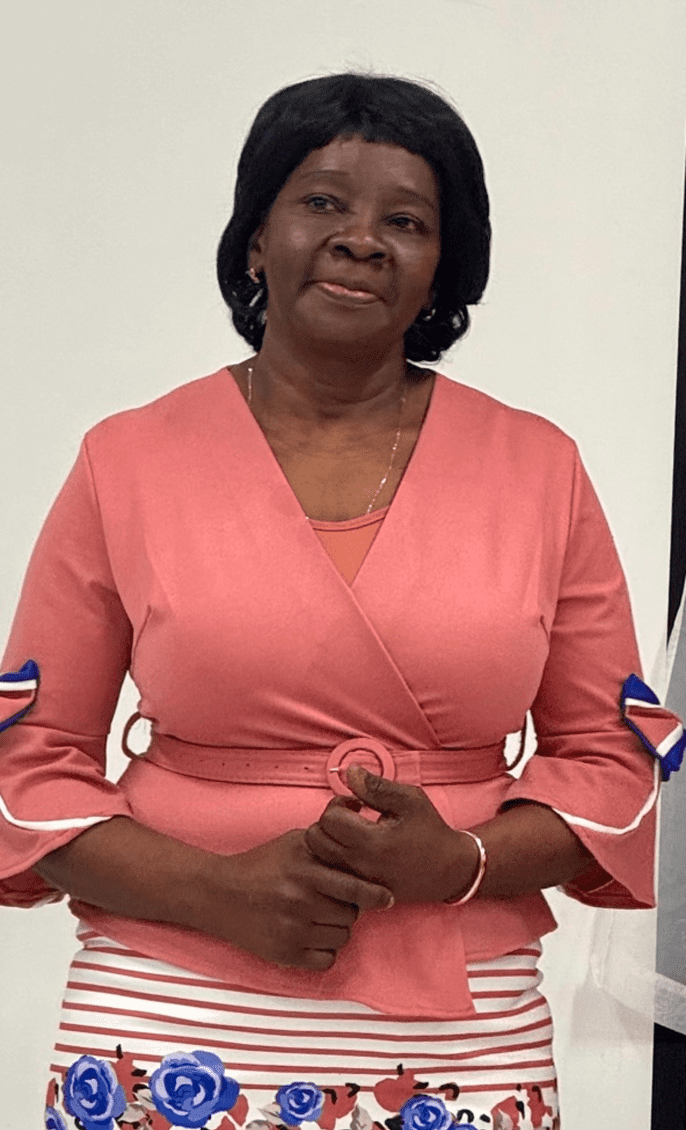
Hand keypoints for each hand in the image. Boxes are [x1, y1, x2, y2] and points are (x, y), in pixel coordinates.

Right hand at [210, 829, 393, 971]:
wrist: (219, 894)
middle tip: (335, 901)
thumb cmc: (263, 864)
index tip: (386, 898)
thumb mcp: (295, 839)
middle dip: (350, 908)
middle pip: (351, 914)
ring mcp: (292, 929)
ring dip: (337, 929)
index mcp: (305, 869)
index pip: (355, 888)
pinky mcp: (285, 954)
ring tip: (320, 916)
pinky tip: (312, 935)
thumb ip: (329, 830)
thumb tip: (359, 805)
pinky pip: (327, 960)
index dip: (375, 895)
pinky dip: (324, 950)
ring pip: (341, 938)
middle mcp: (299, 900)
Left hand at [304, 767, 479, 904]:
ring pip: (319, 859)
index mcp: (373, 843)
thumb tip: (347, 771)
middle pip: (316, 840)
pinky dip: (333, 860)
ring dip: (328, 841)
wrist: (449, 870)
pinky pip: (331, 876)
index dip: (339, 804)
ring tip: (351, 834)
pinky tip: (353, 851)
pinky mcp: (360, 894)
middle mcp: (361, 867)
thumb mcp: (409, 800)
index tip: (357, 805)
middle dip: (328, 822)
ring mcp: (359, 884)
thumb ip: (376, 786)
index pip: (329, 819)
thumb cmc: (430, 830)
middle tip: (350, 817)